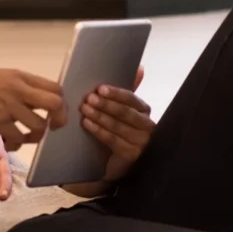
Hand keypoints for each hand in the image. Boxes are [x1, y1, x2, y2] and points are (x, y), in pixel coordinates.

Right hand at [0, 68, 66, 149]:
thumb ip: (20, 87)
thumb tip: (39, 100)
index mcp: (19, 76)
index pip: (55, 88)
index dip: (61, 104)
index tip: (56, 113)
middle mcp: (17, 89)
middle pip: (55, 104)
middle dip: (59, 119)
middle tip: (53, 128)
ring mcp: (7, 107)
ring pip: (39, 126)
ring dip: (37, 136)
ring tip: (26, 137)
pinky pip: (19, 139)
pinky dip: (17, 145)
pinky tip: (9, 142)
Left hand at [80, 66, 153, 181]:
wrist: (113, 163)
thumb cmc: (117, 131)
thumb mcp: (120, 111)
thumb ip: (125, 93)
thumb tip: (140, 68)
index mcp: (145, 111)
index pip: (132, 99)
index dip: (116, 94)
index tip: (100, 89)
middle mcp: (148, 126)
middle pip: (126, 112)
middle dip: (106, 105)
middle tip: (88, 99)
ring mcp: (141, 142)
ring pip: (118, 126)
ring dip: (100, 117)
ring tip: (84, 109)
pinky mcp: (132, 155)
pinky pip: (113, 140)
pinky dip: (99, 131)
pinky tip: (88, 124)